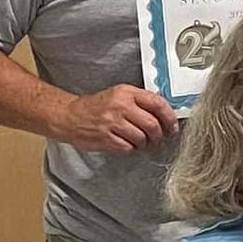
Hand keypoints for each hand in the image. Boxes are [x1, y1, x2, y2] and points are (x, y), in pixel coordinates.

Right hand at [58, 84, 177, 152]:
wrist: (69, 116)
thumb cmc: (97, 107)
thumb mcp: (119, 95)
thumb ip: (141, 102)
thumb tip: (165, 114)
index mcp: (126, 93)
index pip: (157, 103)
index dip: (170, 117)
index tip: (173, 126)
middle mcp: (120, 106)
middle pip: (152, 124)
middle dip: (159, 135)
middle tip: (158, 139)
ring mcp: (111, 123)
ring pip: (141, 138)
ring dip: (145, 143)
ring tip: (140, 142)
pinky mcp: (105, 138)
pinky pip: (128, 148)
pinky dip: (131, 149)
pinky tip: (127, 144)